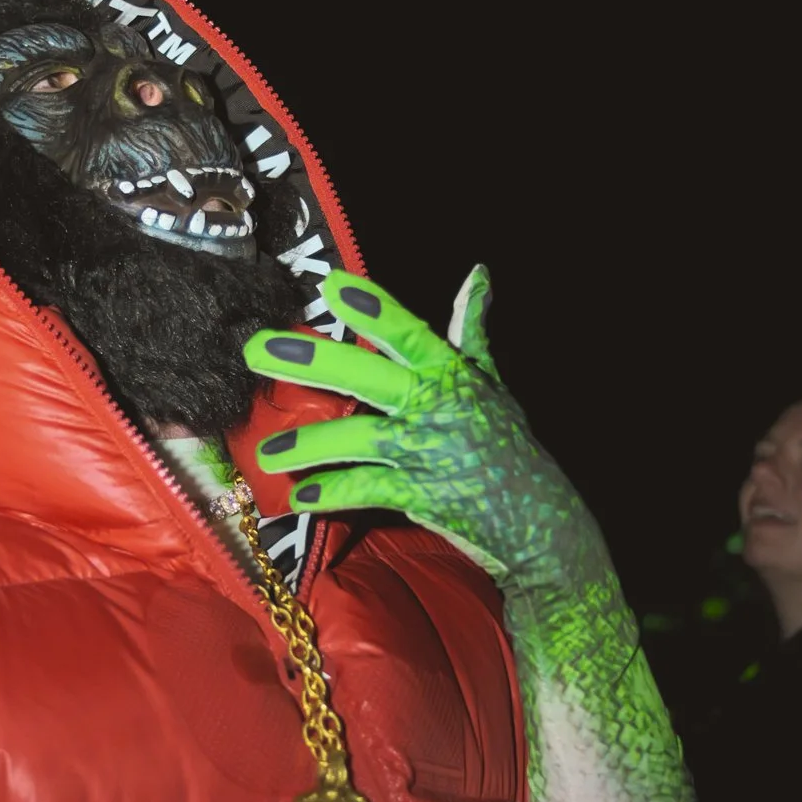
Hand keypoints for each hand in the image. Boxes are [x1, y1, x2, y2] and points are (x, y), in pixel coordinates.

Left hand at [243, 267, 610, 600]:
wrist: (543, 526)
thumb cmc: (513, 449)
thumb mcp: (495, 386)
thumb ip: (473, 333)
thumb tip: (477, 275)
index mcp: (455, 376)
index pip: (410, 333)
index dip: (374, 307)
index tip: (331, 284)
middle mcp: (440, 408)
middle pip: (369, 376)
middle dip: (313, 361)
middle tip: (258, 349)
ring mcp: (431, 453)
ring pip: (361, 439)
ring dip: (310, 444)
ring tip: (266, 452)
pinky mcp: (425, 497)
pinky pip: (369, 491)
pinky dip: (333, 495)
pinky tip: (297, 497)